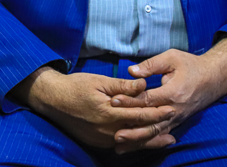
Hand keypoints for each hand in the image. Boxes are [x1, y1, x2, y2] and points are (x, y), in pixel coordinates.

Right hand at [12, 66, 175, 148]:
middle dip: (159, 127)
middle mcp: (108, 130)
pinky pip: (121, 145)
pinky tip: (143, 141)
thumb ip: (122, 86)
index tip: (171, 108)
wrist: (52, 100)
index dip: (157, 112)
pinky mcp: (98, 142)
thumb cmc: (75, 86)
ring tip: (167, 138)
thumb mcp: (98, 81)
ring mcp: (103, 138)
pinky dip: (135, 143)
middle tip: (174, 122)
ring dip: (151, 140)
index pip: (140, 114)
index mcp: (109, 113)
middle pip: (140, 132)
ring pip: (133, 141)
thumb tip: (143, 84)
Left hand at [111, 39, 226, 152]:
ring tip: (120, 145)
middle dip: (132, 127)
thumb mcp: (171, 58)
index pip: (147, 99)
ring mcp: (177, 118)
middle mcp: (175, 109)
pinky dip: (148, 141)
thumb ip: (151, 65)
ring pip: (155, 132)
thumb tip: (131, 71)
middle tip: (114, 133)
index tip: (114, 101)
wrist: (214, 78)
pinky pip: (161, 134)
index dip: (130, 101)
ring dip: (138, 139)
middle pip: (151, 122)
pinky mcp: (177, 122)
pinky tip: (134, 146)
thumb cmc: (191, 65)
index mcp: (172, 92)